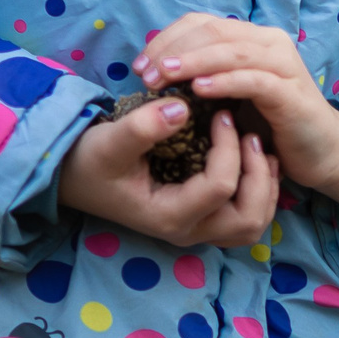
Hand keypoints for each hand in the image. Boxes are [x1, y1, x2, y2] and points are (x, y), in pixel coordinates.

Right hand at [59, 94, 276, 248]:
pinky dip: (258, 192)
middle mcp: (187, 231)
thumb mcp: (109, 141)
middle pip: (247, 219)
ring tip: (260, 148)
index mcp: (168, 216)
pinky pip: (244, 217)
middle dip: (258, 175)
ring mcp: (196, 229)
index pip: (219, 187)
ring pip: (252, 224)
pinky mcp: (200, 219)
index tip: (222, 113)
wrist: (74, 176)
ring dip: (264, 188)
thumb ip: (142, 127)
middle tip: (252, 135)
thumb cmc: (90, 160)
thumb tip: (182, 106)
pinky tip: (254, 159)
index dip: (229, 146)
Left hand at [142, 14, 338, 218]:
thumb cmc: (269, 122)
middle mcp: (270, 43)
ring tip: (165, 76)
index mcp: (252, 37)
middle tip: (146, 74)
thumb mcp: (230, 94)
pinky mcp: (291, 93)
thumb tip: (157, 70)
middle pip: (213, 32)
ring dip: (193, 62)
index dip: (166, 39)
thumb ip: (204, 75)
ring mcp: (284, 65)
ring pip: (232, 51)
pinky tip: (200, 89)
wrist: (320, 149)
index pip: (201, 23)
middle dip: (173, 51)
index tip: (140, 66)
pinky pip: (254, 80)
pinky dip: (225, 81)